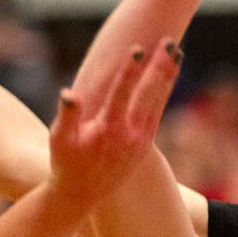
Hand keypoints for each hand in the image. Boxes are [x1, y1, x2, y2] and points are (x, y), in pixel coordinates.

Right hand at [48, 40, 180, 210]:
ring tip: (177, 52)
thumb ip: (67, 116)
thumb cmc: (65, 163)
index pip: (123, 92)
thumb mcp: (60, 141)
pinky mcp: (145, 144)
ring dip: (168, 75)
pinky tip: (168, 75)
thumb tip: (69, 94)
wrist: (81, 195)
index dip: (130, 69)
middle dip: (160, 66)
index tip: (138, 47)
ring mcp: (141, 140)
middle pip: (149, 93)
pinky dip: (163, 91)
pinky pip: (158, 111)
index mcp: (109, 130)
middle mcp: (131, 135)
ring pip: (158, 101)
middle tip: (171, 41)